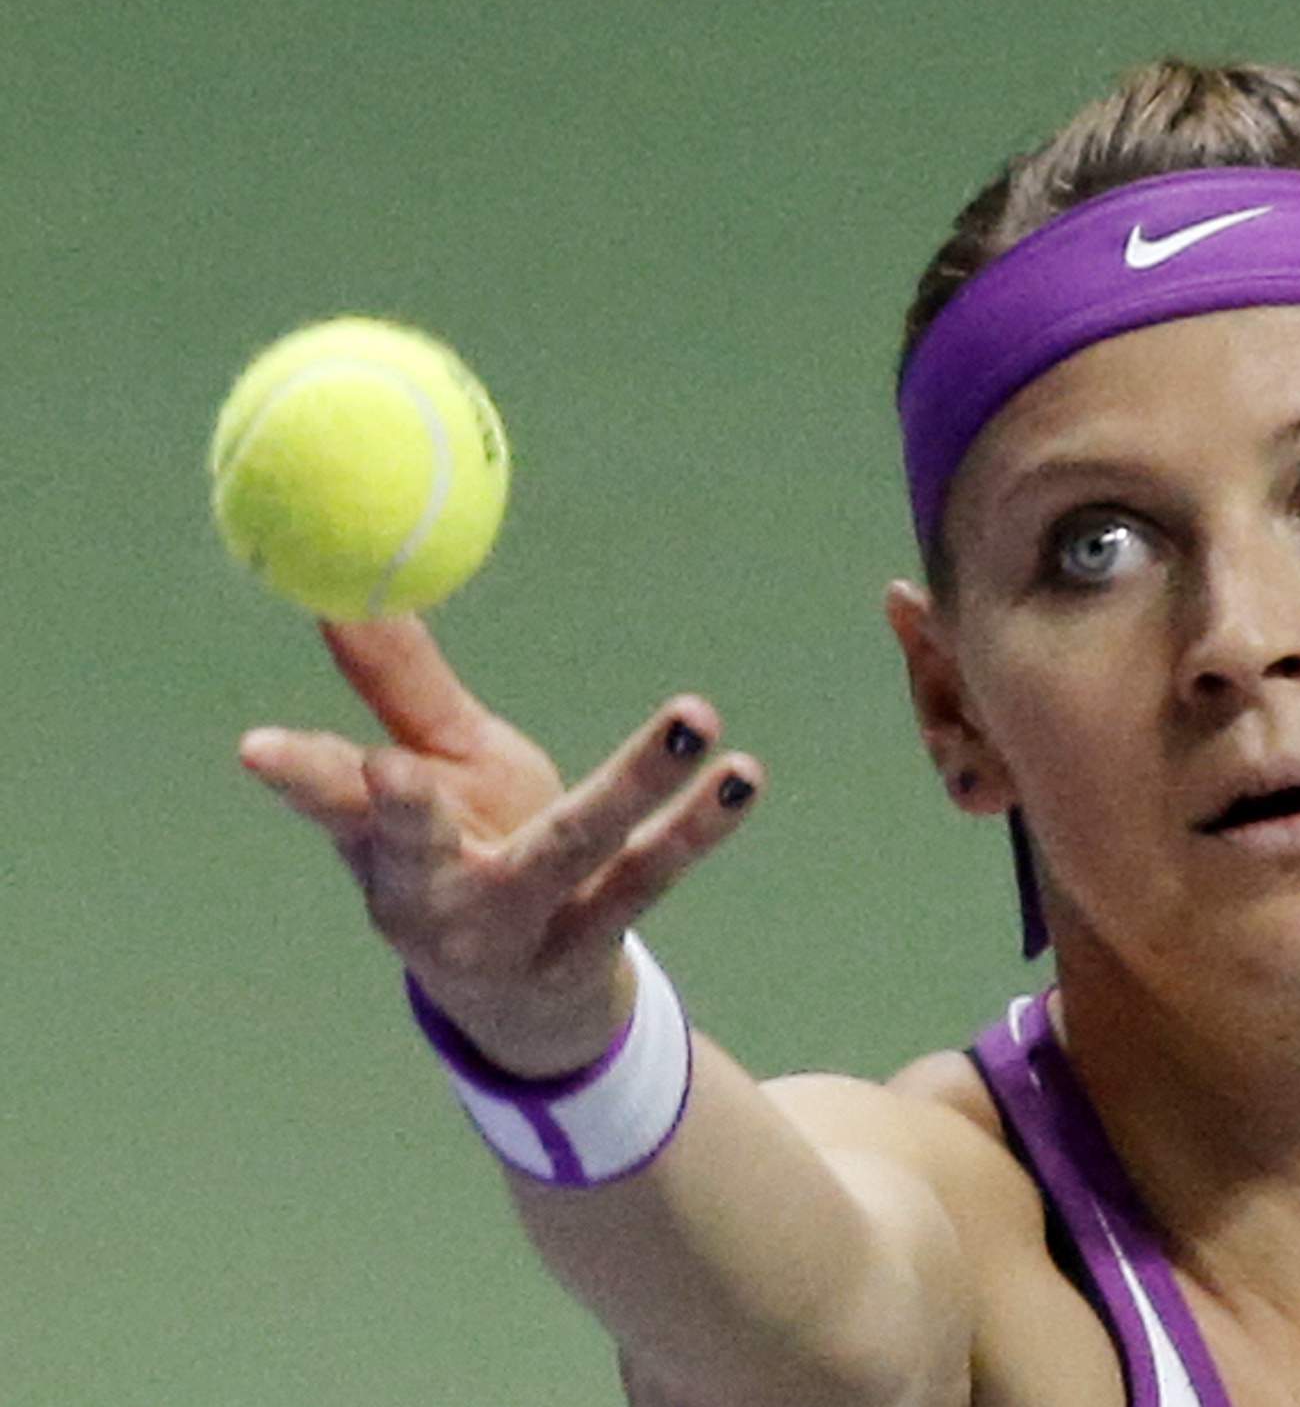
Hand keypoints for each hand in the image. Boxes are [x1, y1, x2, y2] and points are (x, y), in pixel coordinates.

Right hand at [238, 616, 760, 1075]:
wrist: (523, 1007)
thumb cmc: (466, 854)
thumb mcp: (436, 772)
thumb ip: (400, 687)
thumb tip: (348, 592)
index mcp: (382, 848)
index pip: (330, 806)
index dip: (296, 776)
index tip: (256, 748)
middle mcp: (437, 896)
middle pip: (423, 846)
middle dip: (407, 809)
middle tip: (396, 765)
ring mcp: (516, 928)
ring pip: (569, 850)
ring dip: (631, 783)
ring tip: (693, 718)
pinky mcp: (591, 943)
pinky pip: (648, 877)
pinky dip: (698, 825)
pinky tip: (743, 774)